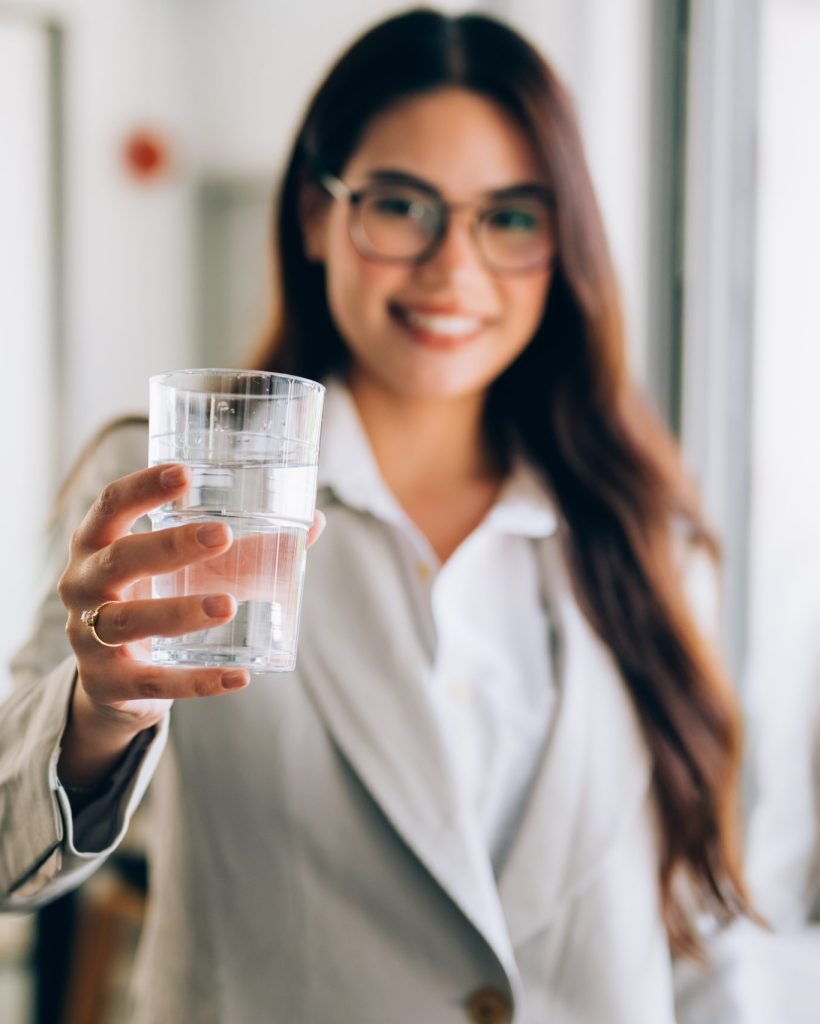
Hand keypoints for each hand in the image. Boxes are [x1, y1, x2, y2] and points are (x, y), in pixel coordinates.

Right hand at [58, 463, 324, 740]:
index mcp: (98, 543)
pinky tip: (240, 676)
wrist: (114, 681)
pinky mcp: (108, 684)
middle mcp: (82, 585)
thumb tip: (314, 522)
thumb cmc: (155, 600)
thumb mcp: (184, 570)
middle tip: (223, 536)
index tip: (185, 473)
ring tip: (228, 604)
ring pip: (129, 622)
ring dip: (179, 612)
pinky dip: (198, 682)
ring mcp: (89, 637)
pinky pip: (153, 682)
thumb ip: (244, 546)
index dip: (142, 487)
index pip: (110, 505)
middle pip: (119, 560)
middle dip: (170, 546)